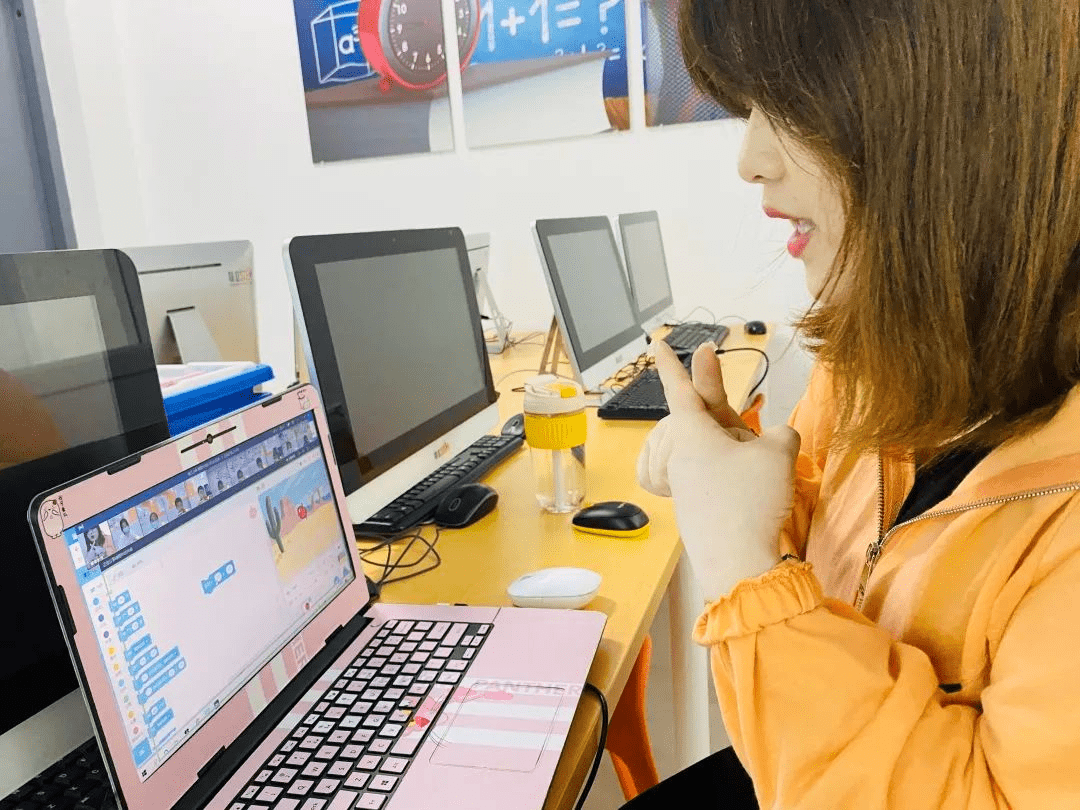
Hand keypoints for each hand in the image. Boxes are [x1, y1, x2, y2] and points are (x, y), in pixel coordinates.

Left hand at [637, 341, 799, 600]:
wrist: (737, 562)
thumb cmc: (750, 502)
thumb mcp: (778, 453)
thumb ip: (779, 433)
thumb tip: (776, 439)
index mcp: (692, 433)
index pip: (679, 388)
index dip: (670, 363)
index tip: (656, 343)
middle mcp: (683, 454)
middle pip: (704, 415)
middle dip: (720, 401)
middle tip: (718, 370)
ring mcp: (687, 481)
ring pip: (716, 447)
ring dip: (740, 447)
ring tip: (760, 468)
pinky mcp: (697, 504)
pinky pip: (719, 474)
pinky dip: (738, 472)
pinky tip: (757, 489)